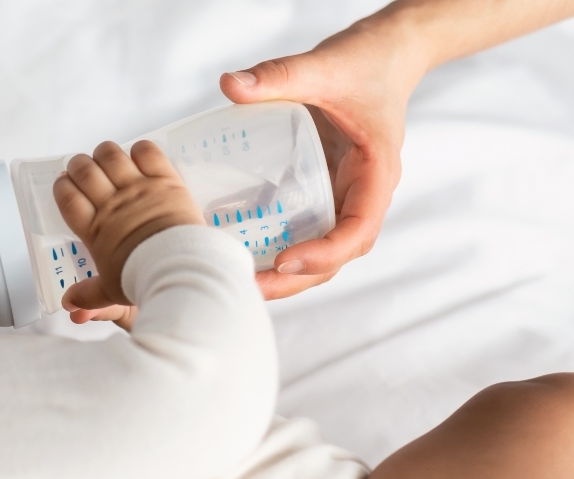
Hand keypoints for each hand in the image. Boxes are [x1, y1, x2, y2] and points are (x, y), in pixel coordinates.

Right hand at [53, 140, 203, 328]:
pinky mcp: (165, 180)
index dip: (62, 186)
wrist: (181, 268)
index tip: (64, 184)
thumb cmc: (143, 280)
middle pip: (84, 171)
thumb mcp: (111, 291)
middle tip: (82, 169)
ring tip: (106, 158)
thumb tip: (68, 306)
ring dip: (105, 153)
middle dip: (78, 165)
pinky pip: (147, 151)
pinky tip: (138, 158)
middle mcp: (111, 204)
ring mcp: (138, 188)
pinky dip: (139, 149)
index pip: (67, 197)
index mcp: (94, 229)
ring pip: (111, 155)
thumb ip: (88, 295)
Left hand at [219, 18, 428, 298]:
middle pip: (336, 255)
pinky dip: (277, 246)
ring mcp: (344, 196)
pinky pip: (305, 228)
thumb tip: (230, 85)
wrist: (387, 52)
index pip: (358, 229)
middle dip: (295, 278)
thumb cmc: (366, 60)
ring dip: (286, 274)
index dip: (325, 253)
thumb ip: (280, 74)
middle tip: (248, 286)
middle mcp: (362, 193)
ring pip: (321, 250)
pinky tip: (238, 250)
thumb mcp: (324, 65)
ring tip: (239, 280)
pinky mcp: (324, 190)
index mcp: (375, 173)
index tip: (285, 261)